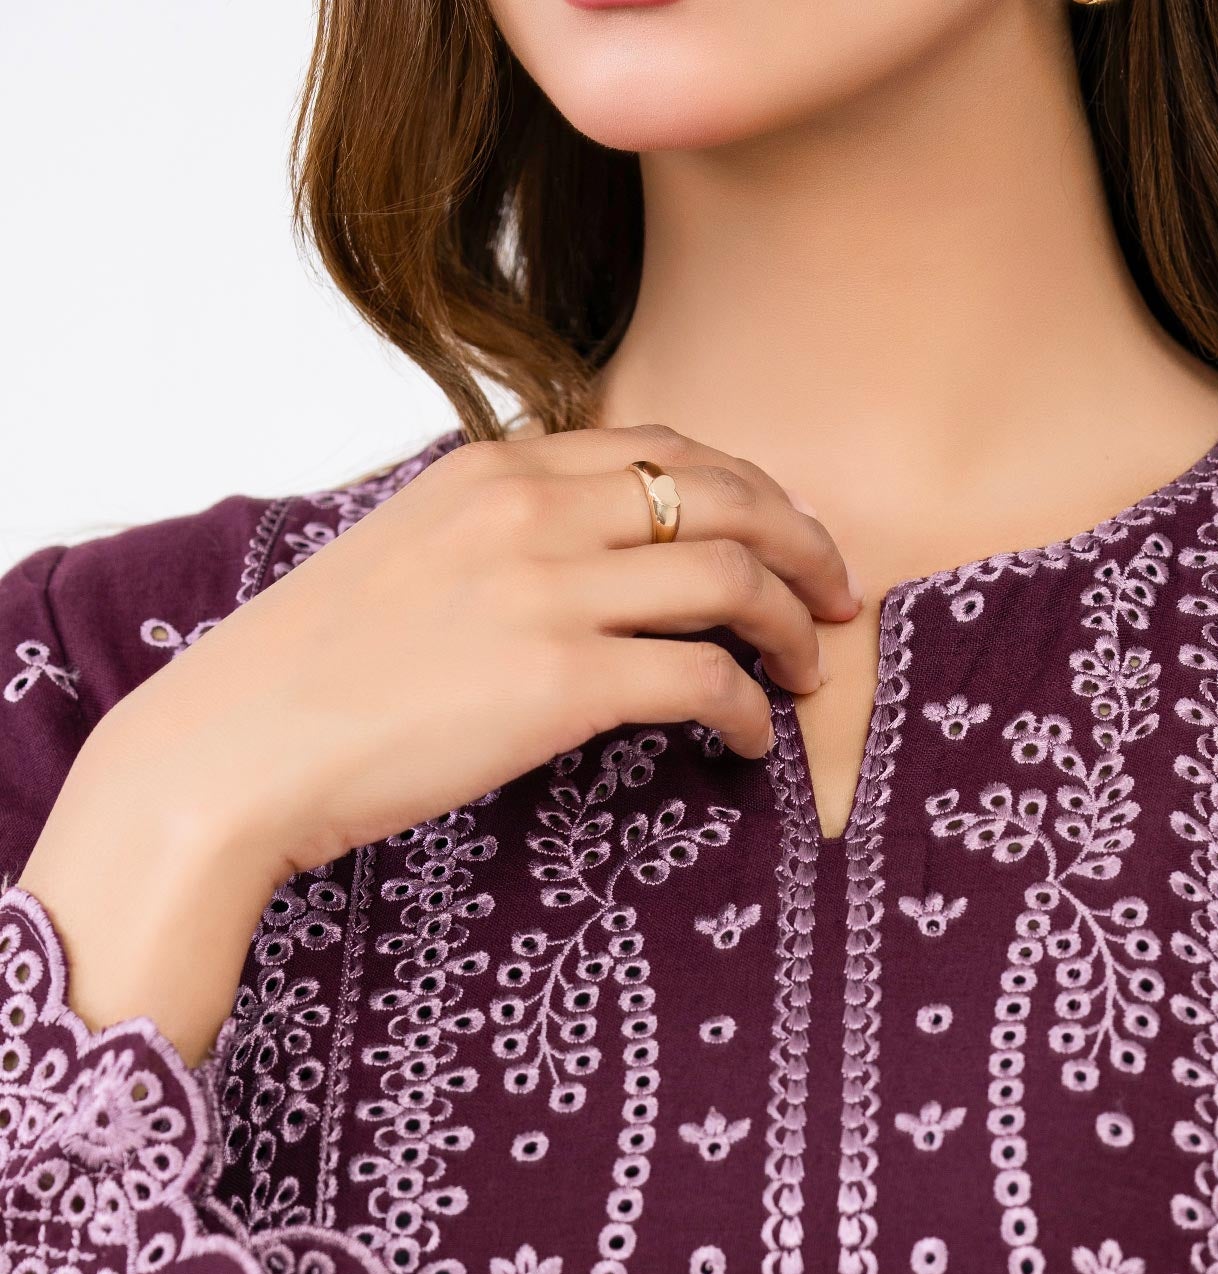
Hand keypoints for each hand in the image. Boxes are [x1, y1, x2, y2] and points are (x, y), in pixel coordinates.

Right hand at [20, 423, 859, 1059]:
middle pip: (727, 498)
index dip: (751, 492)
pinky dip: (747, 712)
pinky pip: (703, 681)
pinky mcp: (560, 685)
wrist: (243, 745)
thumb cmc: (316, 672)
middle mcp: (532, 510)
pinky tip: (749, 742)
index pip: (664, 450)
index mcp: (496, 467)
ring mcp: (550, 593)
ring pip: (734, 581)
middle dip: (805, 547)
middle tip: (838, 600)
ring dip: (794, 629)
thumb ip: (497, 536)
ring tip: (808, 675)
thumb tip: (577, 567)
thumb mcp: (408, 555)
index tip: (786, 539)